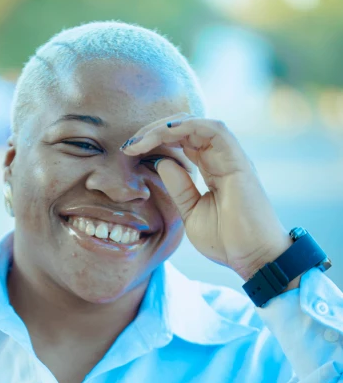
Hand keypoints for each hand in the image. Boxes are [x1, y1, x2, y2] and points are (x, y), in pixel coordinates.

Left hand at [121, 113, 293, 281]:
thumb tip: (162, 162)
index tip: (129, 152)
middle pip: (186, 128)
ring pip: (196, 124)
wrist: (254, 257)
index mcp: (213, 169)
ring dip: (165, 127)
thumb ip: (179, 188)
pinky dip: (186, 126)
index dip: (155, 140)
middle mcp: (222, 158)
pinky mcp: (238, 160)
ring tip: (140, 141)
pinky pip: (212, 129)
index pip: (182, 142)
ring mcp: (231, 157)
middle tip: (128, 144)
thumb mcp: (191, 213)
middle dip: (154, 131)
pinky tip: (163, 135)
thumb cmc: (228, 241)